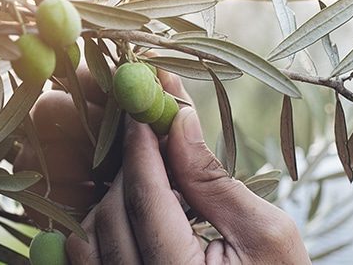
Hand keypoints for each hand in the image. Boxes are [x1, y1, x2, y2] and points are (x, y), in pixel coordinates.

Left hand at [15, 66, 308, 263]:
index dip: (142, 144)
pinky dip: (102, 226)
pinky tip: (135, 209)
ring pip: (87, 237)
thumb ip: (214, 181)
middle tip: (154, 131)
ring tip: (153, 176)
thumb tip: (178, 120)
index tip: (144, 103)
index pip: (146, 198)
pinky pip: (85, 261)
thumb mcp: (267, 233)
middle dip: (131, 166)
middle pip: (112, 214)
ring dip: (113, 196)